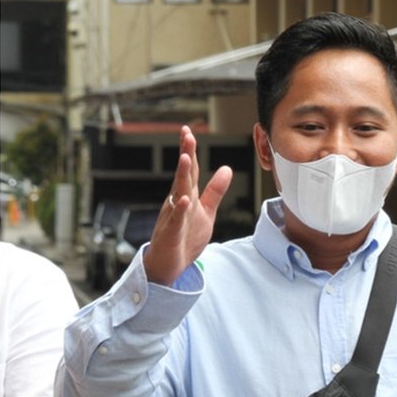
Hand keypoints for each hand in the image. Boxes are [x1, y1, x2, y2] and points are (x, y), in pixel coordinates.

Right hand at [142, 125, 232, 285]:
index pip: (190, 171)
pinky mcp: (172, 234)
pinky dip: (180, 209)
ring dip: (182, 176)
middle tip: (186, 134)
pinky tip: (184, 199)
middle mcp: (178, 203)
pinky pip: (176, 220)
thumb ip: (215, 191)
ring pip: (178, 194)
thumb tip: (227, 168)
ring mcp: (173, 218)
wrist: (168, 265)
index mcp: (186, 196)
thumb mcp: (206, 212)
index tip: (188, 131)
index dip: (190, 151)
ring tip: (186, 158)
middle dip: (185, 155)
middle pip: (183, 176)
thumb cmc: (185, 236)